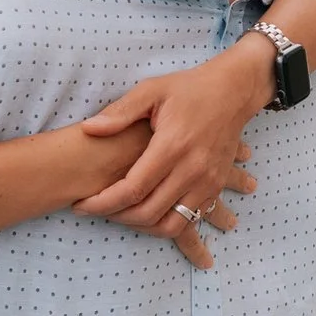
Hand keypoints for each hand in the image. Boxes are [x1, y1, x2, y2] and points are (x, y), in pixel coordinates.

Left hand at [73, 41, 267, 242]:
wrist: (234, 91)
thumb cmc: (189, 89)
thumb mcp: (152, 90)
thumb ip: (120, 112)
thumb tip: (88, 129)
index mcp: (172, 145)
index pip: (132, 188)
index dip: (103, 202)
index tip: (82, 205)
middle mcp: (192, 169)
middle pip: (148, 212)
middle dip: (116, 217)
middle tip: (96, 209)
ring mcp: (208, 181)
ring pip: (170, 225)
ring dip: (142, 226)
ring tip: (120, 214)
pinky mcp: (216, 186)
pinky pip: (188, 219)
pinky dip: (164, 223)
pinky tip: (147, 212)